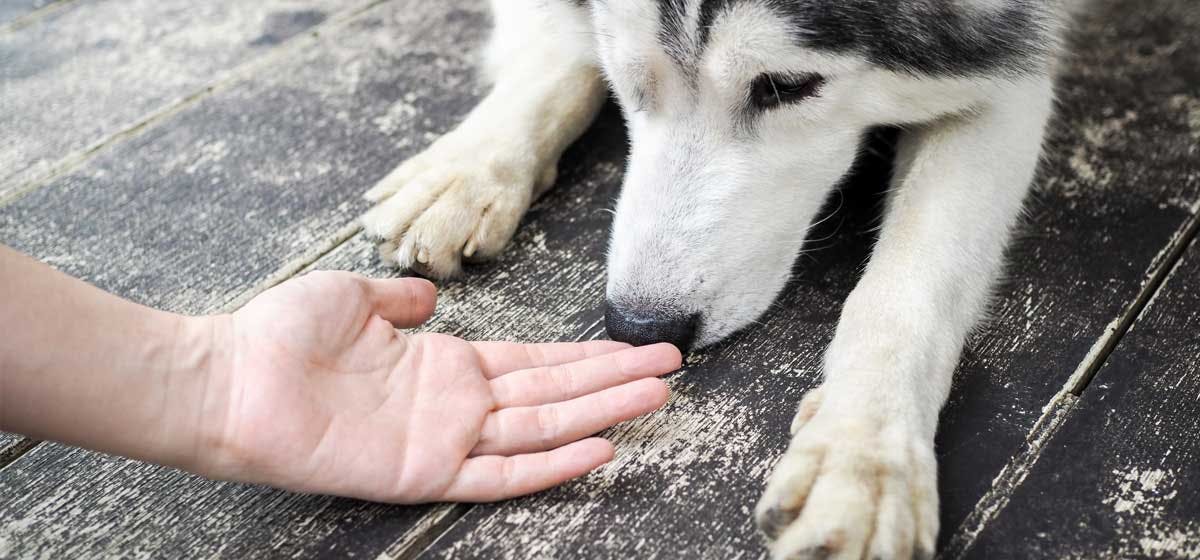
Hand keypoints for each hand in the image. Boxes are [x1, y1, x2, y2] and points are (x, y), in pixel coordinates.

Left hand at [198, 271, 680, 502]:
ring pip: (541, 427)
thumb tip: (430, 294)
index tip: (633, 346)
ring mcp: (445, 439)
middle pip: (553, 393)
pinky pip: (498, 472)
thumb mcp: (353, 295)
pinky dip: (549, 465)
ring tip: (654, 397)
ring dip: (599, 412)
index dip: (585, 357)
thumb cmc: (281, 336)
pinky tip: (596, 450)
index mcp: (445, 364)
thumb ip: (400, 296)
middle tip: (669, 368)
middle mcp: (457, 404)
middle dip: (613, 380)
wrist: (229, 378)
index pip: (534, 363)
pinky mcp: (423, 470)